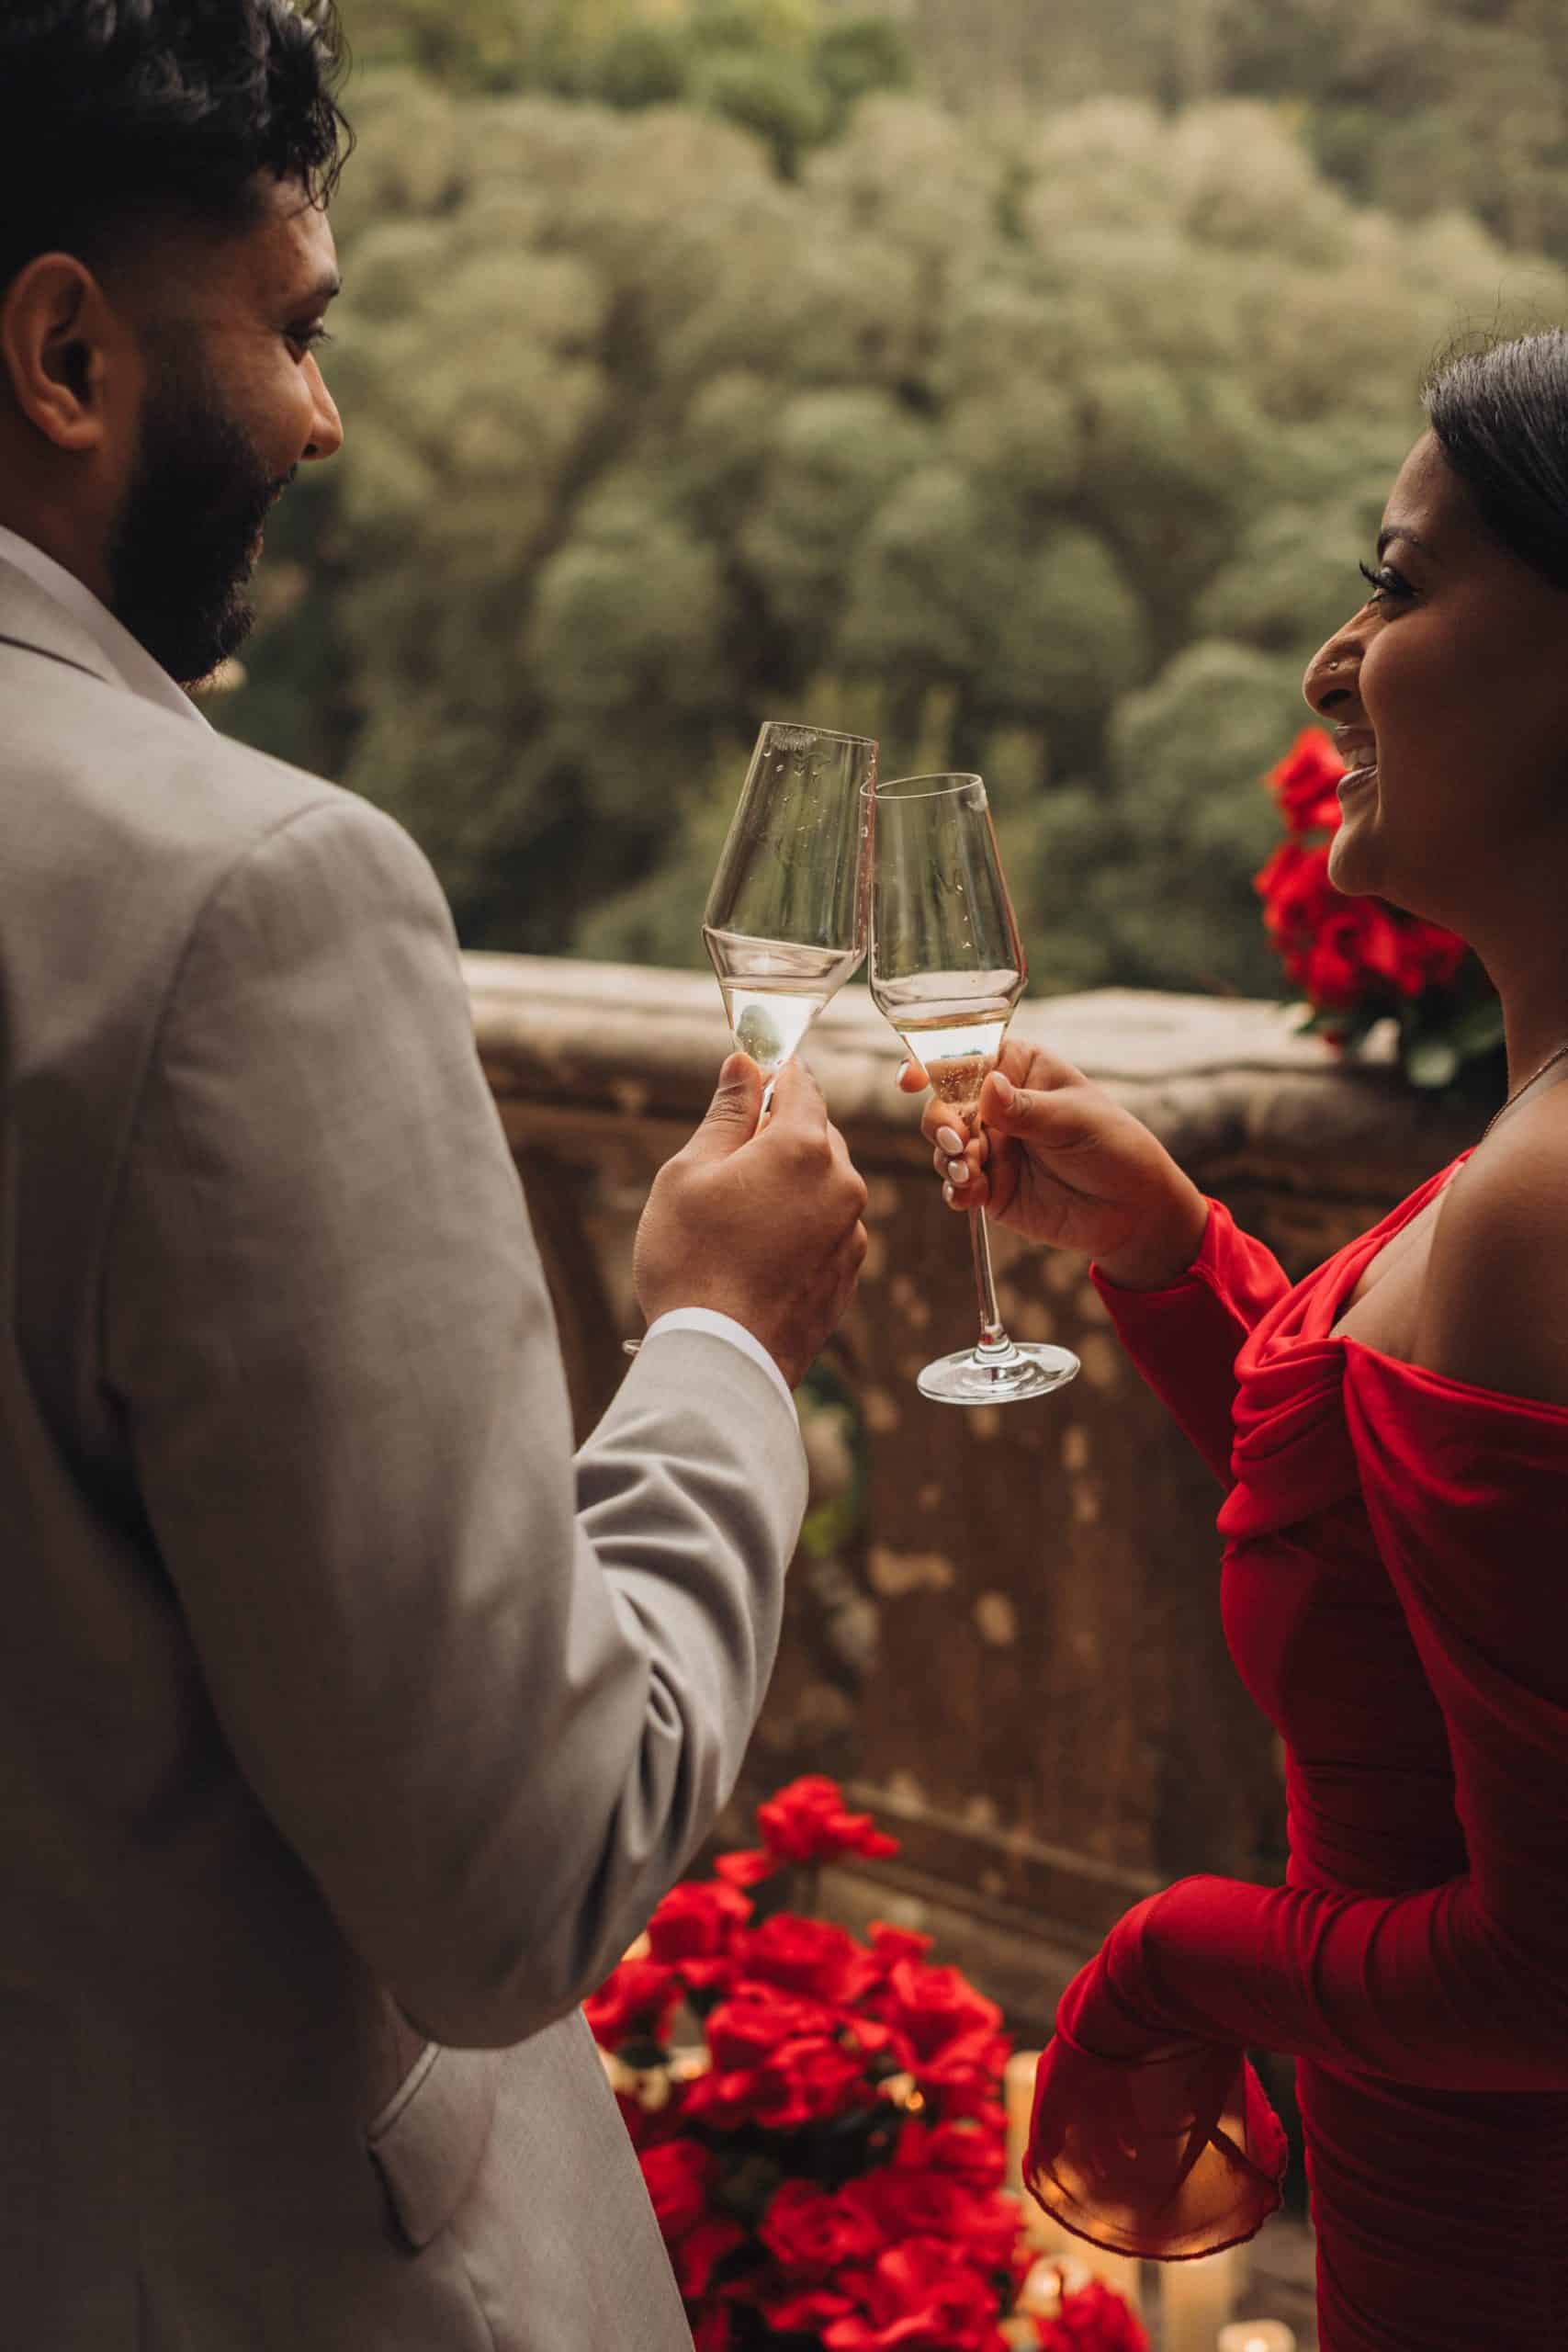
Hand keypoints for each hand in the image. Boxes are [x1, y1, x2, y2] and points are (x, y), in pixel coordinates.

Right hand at [635, 1054, 868, 1387]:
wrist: (722, 1358)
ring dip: (789, 1185)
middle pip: (815, 1133)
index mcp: (803, 1147)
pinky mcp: (848, 1274)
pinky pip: (827, 1228)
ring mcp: (852, 1232)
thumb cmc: (692, 1260)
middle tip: (724, 1164)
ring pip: (823, 1184)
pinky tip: (757, 1253)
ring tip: (736, 1220)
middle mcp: (843, 1184)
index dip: (772, 1073)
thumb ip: (726, 1113)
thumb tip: (746, 1064)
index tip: (750, 1076)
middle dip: (776, 1135)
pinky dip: (800, 1226)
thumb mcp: (690, 1172)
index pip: (800, 1082)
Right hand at [900, 1038, 1208, 1288]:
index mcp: (1018, 1069)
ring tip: (972, 1173)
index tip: (911, 1078)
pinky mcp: (989, 1187)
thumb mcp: (1075, 1121)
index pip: (965, 1054)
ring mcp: (991, 1146)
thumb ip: (1027, 1109)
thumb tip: (986, 1087)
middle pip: (942, 1102)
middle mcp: (996, 1104)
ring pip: (943, 1144)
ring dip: (948, 1157)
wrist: (1133, 1212)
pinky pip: (956, 1184)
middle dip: (941, 1122)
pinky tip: (971, 1196)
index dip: (930, 1062)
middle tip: (960, 1142)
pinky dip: (956, 1190)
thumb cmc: (1115, 1148)